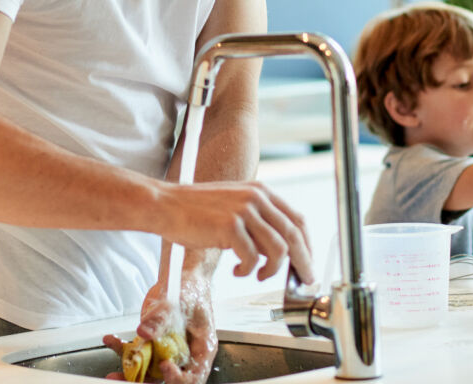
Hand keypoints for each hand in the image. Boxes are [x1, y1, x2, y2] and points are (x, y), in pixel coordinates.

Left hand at [102, 276, 215, 382]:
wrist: (181, 279)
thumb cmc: (191, 290)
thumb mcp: (180, 301)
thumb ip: (162, 318)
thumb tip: (144, 332)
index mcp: (201, 349)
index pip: (193, 376)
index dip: (178, 378)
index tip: (164, 365)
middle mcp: (184, 355)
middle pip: (167, 380)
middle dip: (145, 381)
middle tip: (124, 377)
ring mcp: (166, 351)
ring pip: (148, 371)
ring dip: (129, 369)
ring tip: (113, 365)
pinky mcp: (152, 345)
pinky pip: (137, 355)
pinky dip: (122, 350)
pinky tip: (111, 340)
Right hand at [155, 181, 312, 283]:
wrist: (165, 205)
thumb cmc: (195, 210)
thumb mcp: (234, 208)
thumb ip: (258, 224)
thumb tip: (279, 252)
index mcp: (260, 192)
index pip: (297, 220)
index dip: (307, 245)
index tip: (307, 262)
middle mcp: (256, 198)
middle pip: (294, 235)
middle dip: (302, 262)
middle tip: (302, 280)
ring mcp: (243, 211)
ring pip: (278, 249)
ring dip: (272, 270)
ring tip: (258, 275)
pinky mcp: (230, 226)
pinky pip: (252, 258)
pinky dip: (247, 271)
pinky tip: (237, 270)